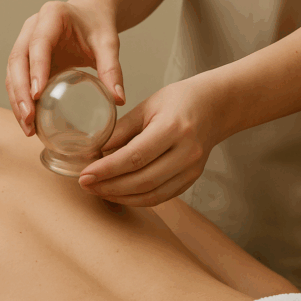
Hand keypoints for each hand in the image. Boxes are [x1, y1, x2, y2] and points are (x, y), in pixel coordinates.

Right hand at [5, 0, 125, 136]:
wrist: (90, 13)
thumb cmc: (97, 25)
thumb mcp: (108, 43)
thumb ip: (112, 69)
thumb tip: (118, 100)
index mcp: (51, 15)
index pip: (38, 44)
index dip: (36, 69)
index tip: (37, 95)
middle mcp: (32, 27)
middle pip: (18, 59)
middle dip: (20, 91)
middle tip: (29, 117)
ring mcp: (24, 41)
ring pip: (12, 71)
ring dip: (17, 99)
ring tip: (28, 126)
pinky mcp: (24, 57)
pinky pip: (16, 78)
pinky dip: (19, 99)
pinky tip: (28, 119)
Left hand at [78, 79, 225, 205]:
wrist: (215, 107)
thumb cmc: (179, 101)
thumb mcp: (147, 106)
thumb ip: (121, 130)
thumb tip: (94, 152)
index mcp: (173, 128)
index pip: (135, 156)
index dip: (107, 169)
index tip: (85, 174)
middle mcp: (186, 152)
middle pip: (142, 180)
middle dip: (109, 186)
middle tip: (85, 184)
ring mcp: (191, 169)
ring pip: (151, 194)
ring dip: (120, 196)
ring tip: (97, 190)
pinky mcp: (191, 180)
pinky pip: (160, 197)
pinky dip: (136, 199)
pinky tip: (117, 194)